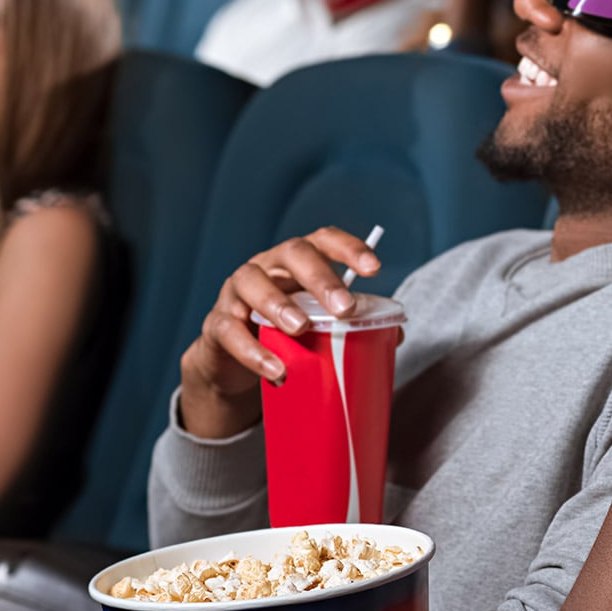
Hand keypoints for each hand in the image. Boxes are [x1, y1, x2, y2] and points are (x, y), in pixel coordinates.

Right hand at [178, 226, 381, 439]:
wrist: (236, 367)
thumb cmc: (286, 336)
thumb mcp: (320, 328)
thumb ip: (353, 327)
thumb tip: (395, 334)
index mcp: (298, 263)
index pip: (324, 241)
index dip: (349, 249)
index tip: (374, 269)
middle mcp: (268, 267)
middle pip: (293, 254)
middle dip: (321, 278)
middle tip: (344, 307)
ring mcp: (237, 293)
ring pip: (253, 283)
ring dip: (279, 304)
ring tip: (301, 328)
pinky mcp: (217, 325)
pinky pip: (230, 331)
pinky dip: (253, 351)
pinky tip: (276, 369)